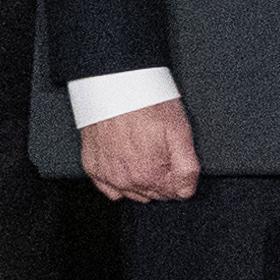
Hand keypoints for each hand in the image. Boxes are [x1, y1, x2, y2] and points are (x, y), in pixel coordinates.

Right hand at [80, 101, 204, 202]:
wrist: (114, 86)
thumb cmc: (146, 103)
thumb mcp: (180, 131)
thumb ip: (187, 168)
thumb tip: (186, 190)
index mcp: (150, 175)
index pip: (175, 193)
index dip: (180, 176)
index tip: (176, 159)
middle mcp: (126, 181)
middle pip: (154, 193)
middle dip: (162, 177)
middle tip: (160, 150)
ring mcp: (107, 175)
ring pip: (132, 192)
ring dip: (141, 178)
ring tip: (142, 151)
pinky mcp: (92, 167)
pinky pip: (108, 187)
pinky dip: (117, 178)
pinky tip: (124, 160)